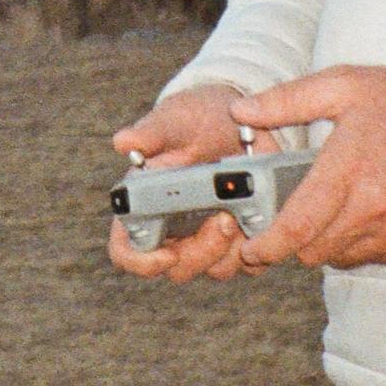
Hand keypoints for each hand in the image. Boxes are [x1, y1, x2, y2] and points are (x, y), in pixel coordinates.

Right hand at [105, 84, 255, 282]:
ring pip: (217, 268)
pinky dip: (260, 245)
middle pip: (178, 267)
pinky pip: (252, 260)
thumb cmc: (194, 118)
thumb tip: (123, 142)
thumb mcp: (175, 119)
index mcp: (145, 205)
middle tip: (223, 220)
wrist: (239, 117)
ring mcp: (209, 236)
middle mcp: (174, 228)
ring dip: (231, 249)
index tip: (168, 253)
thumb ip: (152, 132)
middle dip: (202, 252)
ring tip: (243, 213)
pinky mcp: (243, 236)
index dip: (142, 262)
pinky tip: (261, 215)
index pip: (128, 250)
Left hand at [228, 65, 385, 271]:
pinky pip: (372, 257)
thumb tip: (240, 111)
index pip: (297, 227)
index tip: (250, 250)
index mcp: (348, 170)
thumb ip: (287, 100)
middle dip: (292, 242)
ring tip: (331, 208)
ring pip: (340, 257)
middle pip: (313, 251)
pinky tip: (363, 212)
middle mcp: (372, 208)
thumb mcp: (344, 85)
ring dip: (326, 242)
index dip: (267, 246)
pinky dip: (358, 243)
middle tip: (288, 220)